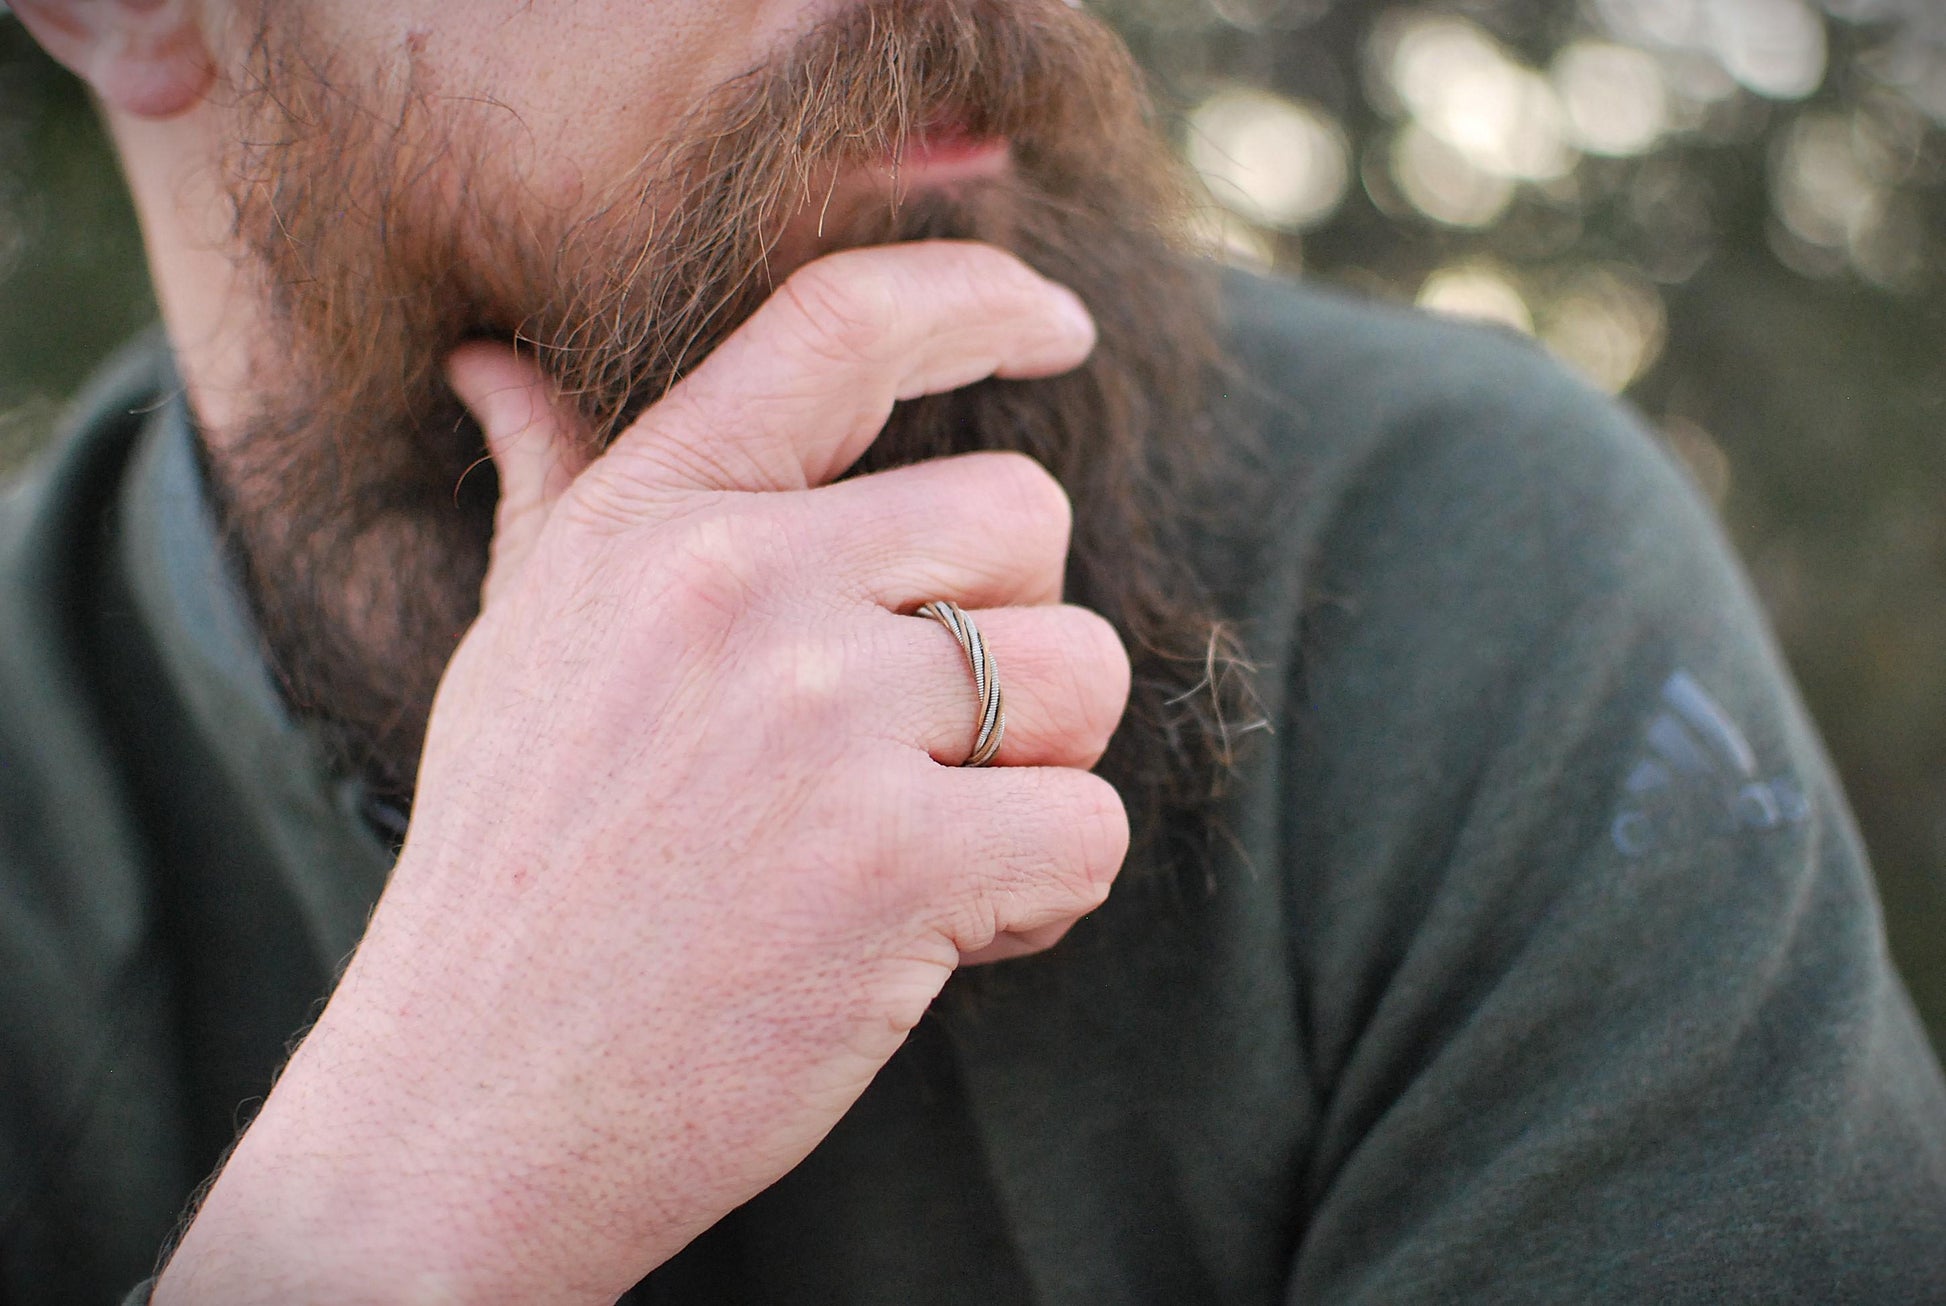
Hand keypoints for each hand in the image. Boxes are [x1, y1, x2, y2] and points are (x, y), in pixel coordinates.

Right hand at [154, 242, 1131, 1302]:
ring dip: (1036, 770)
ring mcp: (818, 722)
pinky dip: (1048, 893)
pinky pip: (1087, 826)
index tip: (1057, 326)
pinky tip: (942, 934)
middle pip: (1023, 521)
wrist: (469, 1109)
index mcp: (650, 522)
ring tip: (922, 846)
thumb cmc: (513, 870)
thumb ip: (552, 490)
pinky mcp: (895, 865)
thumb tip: (496, 367)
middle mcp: (737, 590)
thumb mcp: (518, 649)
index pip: (840, 328)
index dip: (976, 298)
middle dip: (1009, 634)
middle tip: (920, 745)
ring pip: (1083, 671)